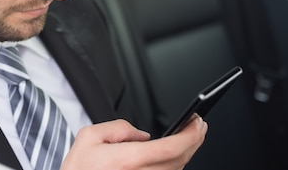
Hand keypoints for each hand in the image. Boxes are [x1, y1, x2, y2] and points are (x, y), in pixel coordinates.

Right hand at [61, 115, 206, 169]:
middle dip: (194, 140)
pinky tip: (174, 155)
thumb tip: (142, 135)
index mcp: (127, 160)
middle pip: (179, 160)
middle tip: (198, 126)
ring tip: (189, 137)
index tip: (197, 123)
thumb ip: (118, 129)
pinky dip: (174, 164)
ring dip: (186, 152)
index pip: (171, 148)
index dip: (190, 135)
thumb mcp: (89, 137)